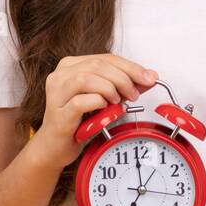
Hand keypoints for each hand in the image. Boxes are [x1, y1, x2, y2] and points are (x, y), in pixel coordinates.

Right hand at [29, 54, 158, 171]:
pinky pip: (80, 102)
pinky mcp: (58, 112)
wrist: (56, 147)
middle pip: (97, 65)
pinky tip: (104, 109)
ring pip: (86, 78)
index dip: (130, 67)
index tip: (149, 77)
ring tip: (117, 101)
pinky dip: (98, 103)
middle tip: (134, 94)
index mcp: (71, 65)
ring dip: (109, 89)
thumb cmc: (78, 121)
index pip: (105, 58)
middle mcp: (60, 75)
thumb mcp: (105, 99)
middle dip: (123, 78)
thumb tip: (150, 77)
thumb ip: (124, 86)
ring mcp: (56, 93)